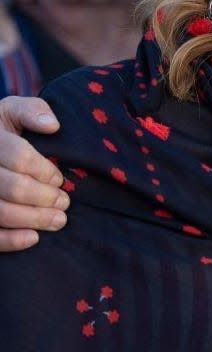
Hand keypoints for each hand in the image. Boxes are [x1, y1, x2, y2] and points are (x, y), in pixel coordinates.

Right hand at [0, 96, 66, 250]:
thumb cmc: (5, 129)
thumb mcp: (14, 111)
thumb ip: (32, 111)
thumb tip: (52, 126)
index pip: (19, 157)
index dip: (44, 170)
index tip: (60, 179)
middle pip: (10, 187)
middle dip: (43, 198)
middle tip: (65, 202)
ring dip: (32, 220)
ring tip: (59, 220)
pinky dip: (9, 240)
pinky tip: (33, 238)